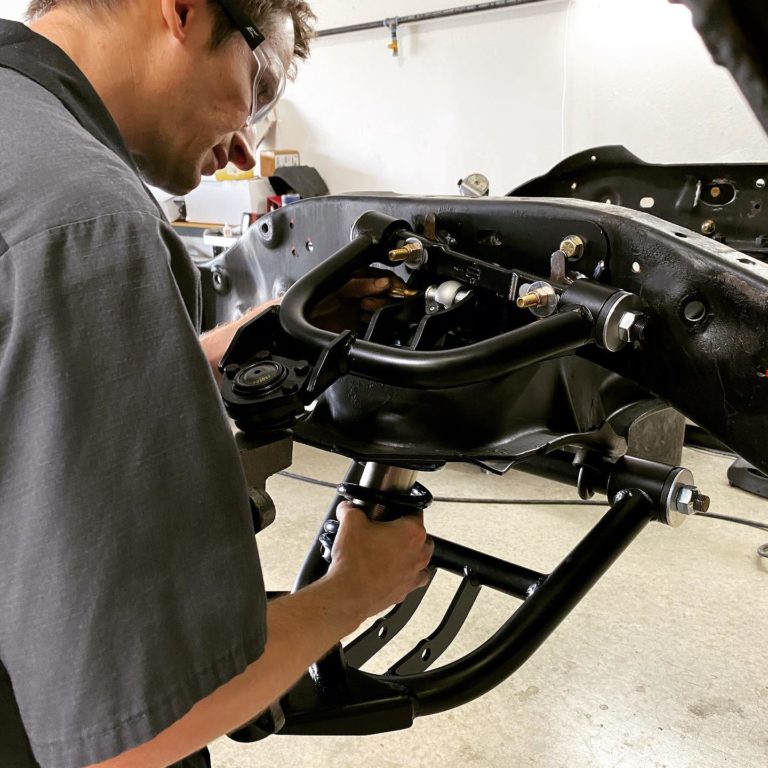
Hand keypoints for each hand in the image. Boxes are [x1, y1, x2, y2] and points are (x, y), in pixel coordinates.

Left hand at [309, 269, 405, 333]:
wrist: (302, 322)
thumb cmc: (312, 300)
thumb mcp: (338, 287)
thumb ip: (361, 285)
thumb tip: (384, 282)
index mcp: (358, 278)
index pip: (383, 277)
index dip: (390, 283)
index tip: (392, 287)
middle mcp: (362, 293)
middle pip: (387, 295)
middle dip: (383, 298)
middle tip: (369, 301)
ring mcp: (362, 310)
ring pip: (383, 310)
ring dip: (378, 310)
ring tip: (364, 310)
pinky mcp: (360, 326)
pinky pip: (376, 324)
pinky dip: (375, 323)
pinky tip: (364, 321)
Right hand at [325, 502, 433, 623]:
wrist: (348, 594)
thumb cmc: (355, 563)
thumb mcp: (350, 523)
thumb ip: (351, 510)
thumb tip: (348, 509)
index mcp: (412, 532)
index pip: (416, 511)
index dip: (402, 508)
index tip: (393, 511)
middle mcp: (418, 554)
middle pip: (422, 537)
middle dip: (407, 533)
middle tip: (388, 531)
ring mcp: (413, 575)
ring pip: (420, 561)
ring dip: (409, 555)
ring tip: (389, 552)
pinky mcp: (404, 591)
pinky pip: (410, 581)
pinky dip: (402, 576)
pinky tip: (386, 572)